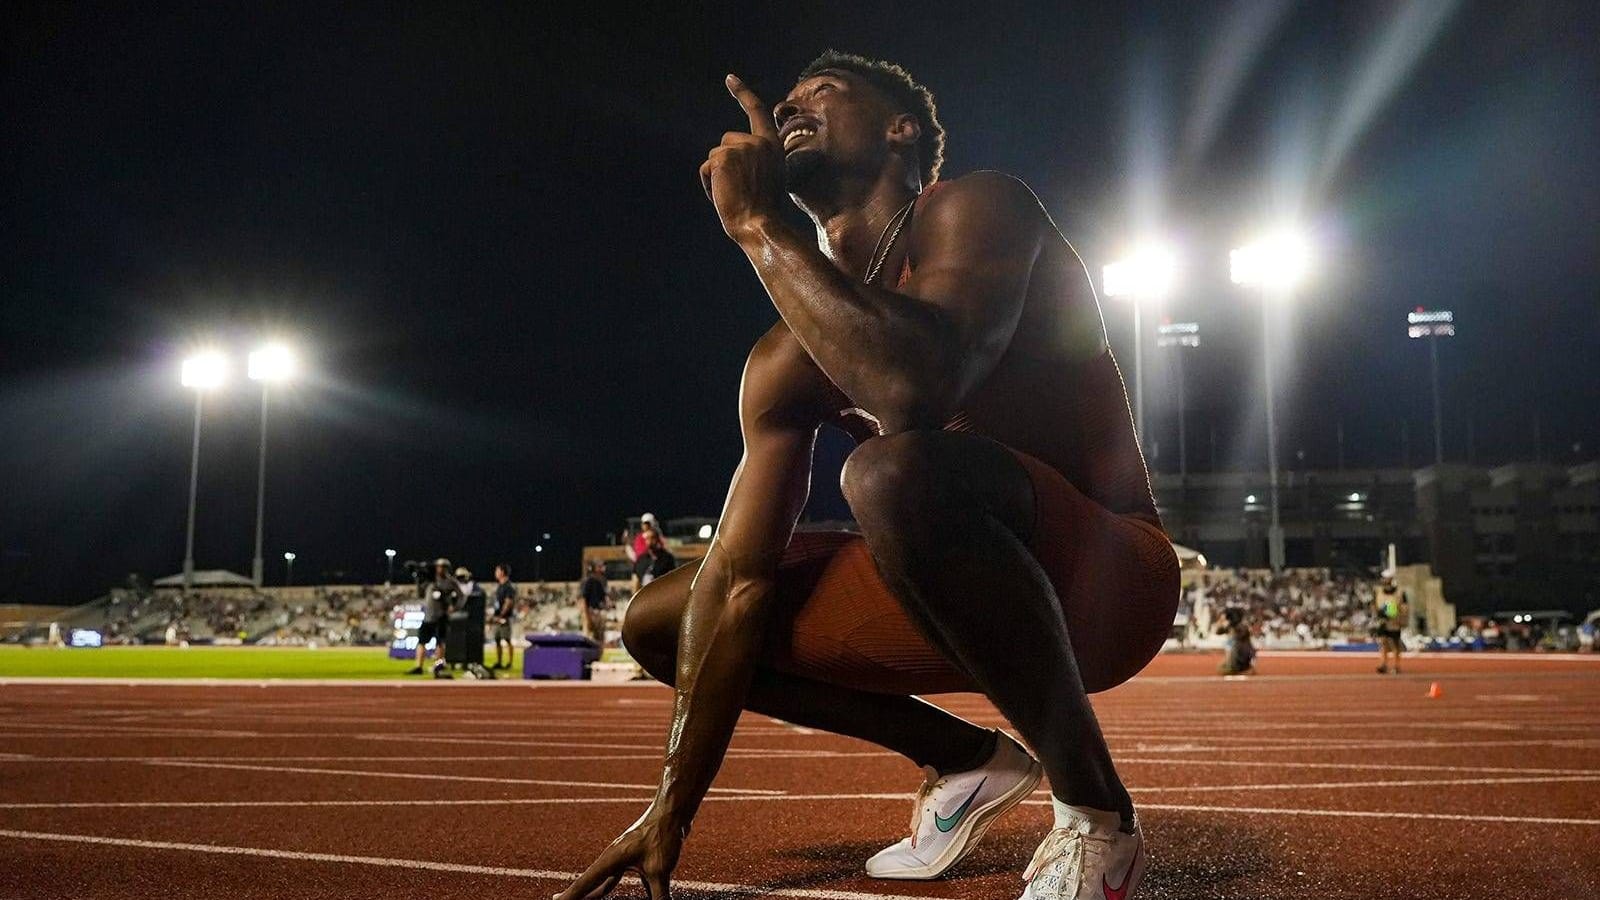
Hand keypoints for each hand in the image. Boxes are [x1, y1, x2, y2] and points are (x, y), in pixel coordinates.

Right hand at [554, 807, 684, 899]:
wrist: (672, 810)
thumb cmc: (662, 834)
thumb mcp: (660, 870)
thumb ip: (658, 896)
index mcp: (610, 860)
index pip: (584, 884)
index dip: (569, 897)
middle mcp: (611, 858)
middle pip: (588, 883)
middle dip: (576, 895)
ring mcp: (622, 857)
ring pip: (602, 880)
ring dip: (594, 893)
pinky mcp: (634, 856)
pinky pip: (617, 876)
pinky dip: (612, 886)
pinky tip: (620, 894)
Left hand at [700, 74, 784, 238]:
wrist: (760, 224)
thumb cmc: (765, 211)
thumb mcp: (770, 177)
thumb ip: (757, 159)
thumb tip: (734, 156)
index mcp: (773, 145)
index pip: (756, 111)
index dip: (742, 93)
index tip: (730, 78)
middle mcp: (759, 141)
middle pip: (726, 141)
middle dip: (725, 162)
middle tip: (739, 189)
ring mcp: (741, 147)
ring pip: (715, 155)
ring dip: (717, 175)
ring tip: (733, 194)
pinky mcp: (723, 156)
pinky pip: (706, 167)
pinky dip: (709, 184)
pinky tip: (722, 195)